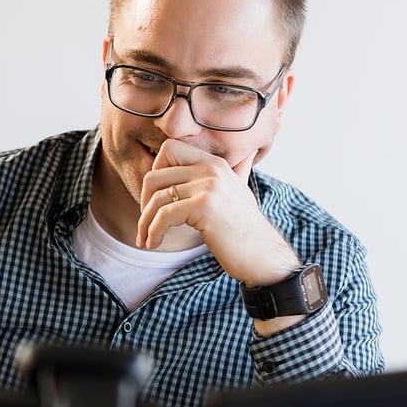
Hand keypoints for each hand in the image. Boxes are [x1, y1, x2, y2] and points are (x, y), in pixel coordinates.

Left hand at [136, 139, 299, 286]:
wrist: (262, 256)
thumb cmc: (243, 231)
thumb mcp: (233, 194)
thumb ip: (221, 178)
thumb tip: (239, 157)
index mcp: (214, 163)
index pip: (168, 149)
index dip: (154, 174)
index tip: (156, 200)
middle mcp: (211, 169)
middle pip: (154, 176)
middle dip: (143, 202)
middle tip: (146, 223)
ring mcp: (209, 186)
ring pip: (156, 199)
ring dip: (145, 223)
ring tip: (146, 240)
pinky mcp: (204, 206)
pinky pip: (164, 215)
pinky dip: (153, 231)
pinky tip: (154, 243)